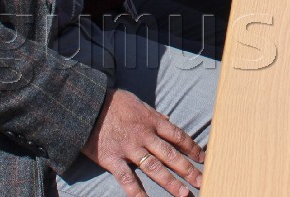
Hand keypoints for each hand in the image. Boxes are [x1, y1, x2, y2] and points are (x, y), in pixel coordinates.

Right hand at [81, 89, 204, 196]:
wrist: (86, 105)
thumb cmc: (113, 102)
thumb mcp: (138, 103)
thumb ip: (154, 114)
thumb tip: (168, 120)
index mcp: (152, 121)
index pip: (178, 136)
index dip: (192, 148)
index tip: (203, 159)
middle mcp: (144, 135)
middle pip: (171, 154)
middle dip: (188, 169)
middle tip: (201, 181)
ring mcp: (129, 148)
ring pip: (154, 168)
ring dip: (170, 182)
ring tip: (183, 193)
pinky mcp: (112, 159)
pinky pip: (127, 178)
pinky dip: (136, 192)